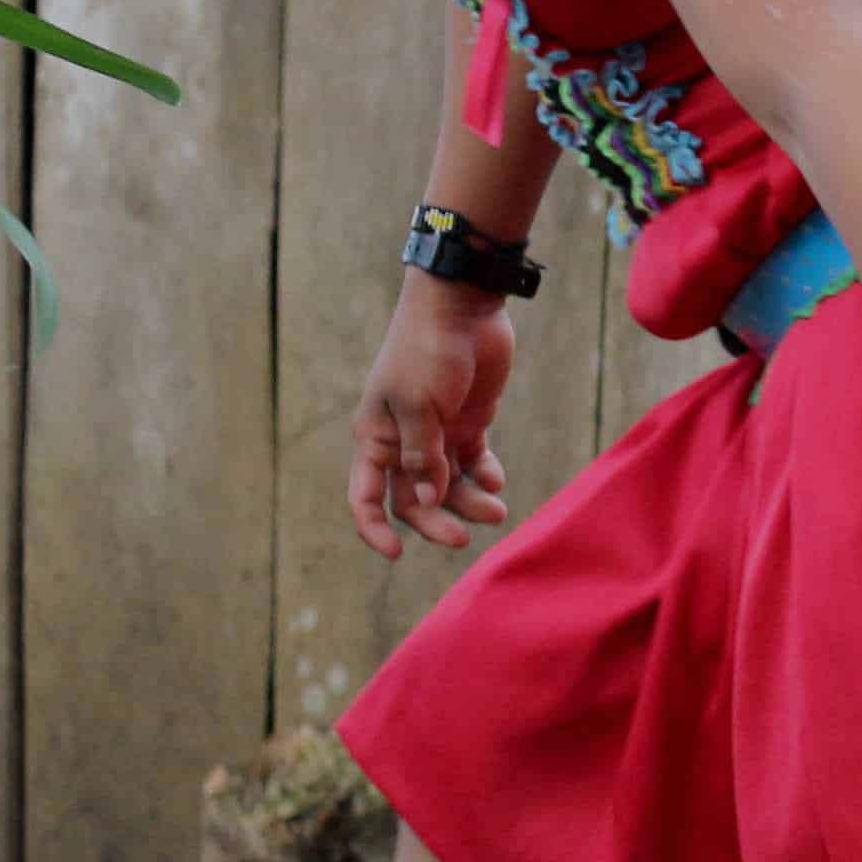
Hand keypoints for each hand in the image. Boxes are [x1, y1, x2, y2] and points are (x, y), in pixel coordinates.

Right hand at [349, 277, 519, 558]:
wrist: (462, 307)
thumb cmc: (428, 351)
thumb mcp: (419, 404)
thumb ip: (423, 455)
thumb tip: (426, 499)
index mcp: (374, 437)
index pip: (365, 496)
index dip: (375, 528)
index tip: (396, 554)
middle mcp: (401, 440)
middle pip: (412, 498)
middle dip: (434, 521)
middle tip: (463, 538)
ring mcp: (436, 432)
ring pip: (447, 485)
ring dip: (467, 503)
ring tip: (496, 510)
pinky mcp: (468, 422)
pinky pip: (473, 463)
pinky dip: (484, 476)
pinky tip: (496, 480)